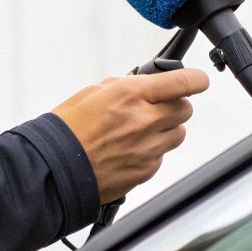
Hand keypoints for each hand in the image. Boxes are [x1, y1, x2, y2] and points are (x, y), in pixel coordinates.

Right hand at [51, 68, 208, 203]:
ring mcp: (148, 148)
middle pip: (185, 109)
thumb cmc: (66, 130)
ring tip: (141, 132)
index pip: (183, 82)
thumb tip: (143, 84)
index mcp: (130, 94)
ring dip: (166, 129)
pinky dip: (152, 152)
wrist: (53, 170)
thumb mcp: (91, 94)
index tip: (198, 81)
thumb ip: (124, 87)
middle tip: (157, 108)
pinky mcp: (146, 170)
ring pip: (178, 134)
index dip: (195, 80)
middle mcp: (144, 120)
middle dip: (174, 106)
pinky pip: (162, 156)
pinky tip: (129, 151)